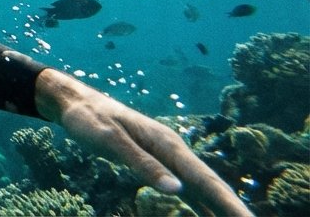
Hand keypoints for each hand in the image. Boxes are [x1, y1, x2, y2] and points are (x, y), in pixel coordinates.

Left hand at [35, 69, 250, 216]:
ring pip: (201, 190)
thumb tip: (176, 190)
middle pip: (210, 186)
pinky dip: (200, 205)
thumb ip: (142, 164)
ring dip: (219, 210)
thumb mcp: (111, 141)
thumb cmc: (91, 119)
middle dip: (233, 210)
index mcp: (167, 144)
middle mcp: (174, 151)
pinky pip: (186, 190)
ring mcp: (168, 159)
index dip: (229, 203)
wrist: (76, 103)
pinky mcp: (158, 166)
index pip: (205, 179)